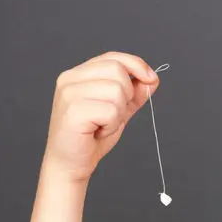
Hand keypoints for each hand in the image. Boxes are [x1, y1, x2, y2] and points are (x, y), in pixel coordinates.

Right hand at [42, 51, 159, 182]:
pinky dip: (111, 125)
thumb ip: (134, 94)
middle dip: (127, 96)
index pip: (113, 57)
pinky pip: (110, 111)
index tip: (151, 79)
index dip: (136, 65)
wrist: (71, 164)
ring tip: (103, 125)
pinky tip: (98, 132)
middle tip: (113, 115)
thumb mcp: (119, 110)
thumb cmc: (91, 137)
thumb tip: (152, 79)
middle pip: (117, 71)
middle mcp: (70, 79)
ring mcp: (69, 94)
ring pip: (116, 91)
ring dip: (118, 114)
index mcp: (78, 74)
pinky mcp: (73, 111)